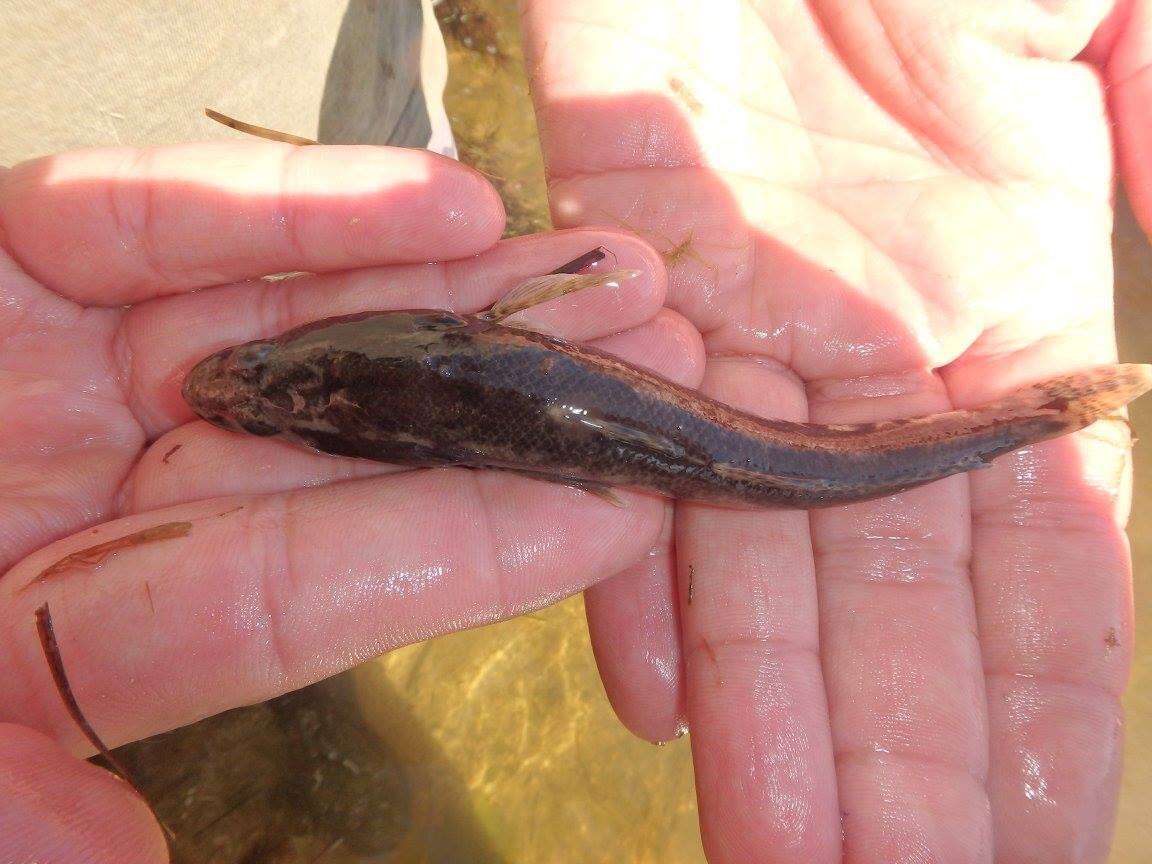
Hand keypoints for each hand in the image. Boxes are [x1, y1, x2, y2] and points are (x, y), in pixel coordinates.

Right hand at [0, 142, 696, 859]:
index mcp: (80, 623)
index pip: (309, 587)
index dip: (466, 548)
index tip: (616, 503)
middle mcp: (96, 486)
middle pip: (331, 437)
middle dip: (494, 397)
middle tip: (658, 362)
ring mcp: (57, 362)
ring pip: (279, 313)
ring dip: (441, 286)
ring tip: (593, 267)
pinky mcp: (9, 253)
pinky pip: (155, 217)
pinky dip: (289, 208)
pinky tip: (443, 200)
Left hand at [522, 1, 1149, 860]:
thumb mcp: (1117, 24)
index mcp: (1011, 322)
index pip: (1042, 572)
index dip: (1042, 717)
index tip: (1043, 851)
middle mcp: (869, 370)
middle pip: (892, 610)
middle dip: (896, 769)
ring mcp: (737, 340)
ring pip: (756, 566)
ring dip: (768, 719)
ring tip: (772, 857)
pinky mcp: (609, 287)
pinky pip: (616, 452)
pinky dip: (627, 569)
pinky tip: (649, 698)